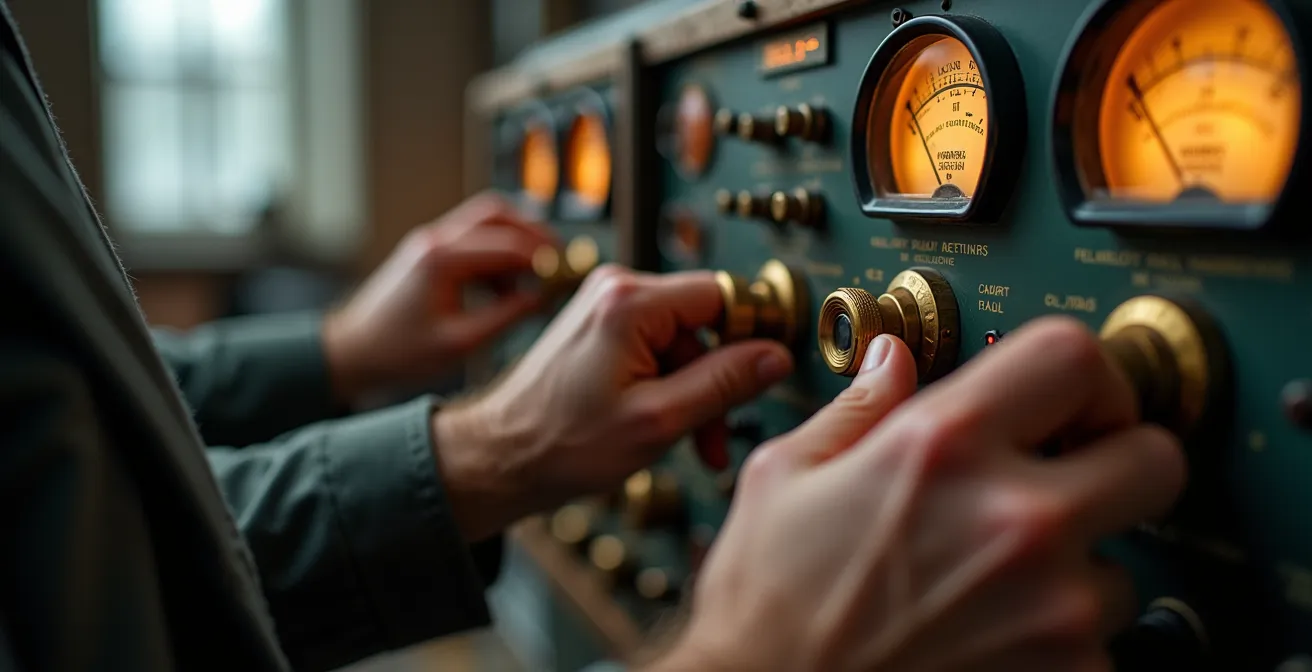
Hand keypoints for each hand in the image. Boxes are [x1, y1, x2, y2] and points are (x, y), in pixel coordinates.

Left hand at [323, 192, 555, 400]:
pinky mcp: (431, 253)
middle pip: (498, 214)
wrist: (353, 351)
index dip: (543, 257)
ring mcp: (431, 242)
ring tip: (533, 278)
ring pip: (486, 222)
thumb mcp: (460, 342)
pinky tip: (504, 289)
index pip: (507, 243)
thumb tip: (541, 298)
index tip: (566, 273)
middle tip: (558, 260)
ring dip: (515, 242)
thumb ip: (506, 316)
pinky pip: (473, 240)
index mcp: (442, 259)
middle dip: (534, 233)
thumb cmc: (397, 352)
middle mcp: (436, 240)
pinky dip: (496, 255)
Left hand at [434, 265, 794, 540]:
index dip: (752, 334)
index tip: (766, 373)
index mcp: (630, 302)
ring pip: (682, 340)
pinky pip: (656, 347)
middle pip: (703, 322)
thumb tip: (775, 355)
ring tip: (690, 442)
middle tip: (716, 436)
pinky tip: (663, 424)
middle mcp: (615, 289)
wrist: (500, 458)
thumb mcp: (658, 421)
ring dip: (694, 389)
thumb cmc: (561, 444)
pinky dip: (667, 385)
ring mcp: (604, 306)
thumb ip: (723, 383)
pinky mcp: (599, 326)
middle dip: (717, 380)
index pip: (723, 294)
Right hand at [655, 317, 1185, 671]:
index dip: (1085, 376)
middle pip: (1154, 458)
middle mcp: (1014, 519)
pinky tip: (984, 636)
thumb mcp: (784, 478)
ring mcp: (1052, 608)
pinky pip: (1096, 644)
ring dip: (1074, 569)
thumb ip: (856, 410)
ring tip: (993, 585)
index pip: (1074, 357)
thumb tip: (891, 362)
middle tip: (1069, 482)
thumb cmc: (765, 604)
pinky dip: (1054, 641)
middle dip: (1118, 464)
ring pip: (1120, 567)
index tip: (1071, 402)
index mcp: (943, 446)